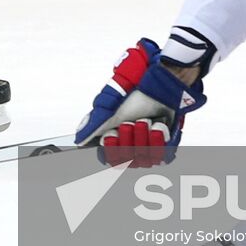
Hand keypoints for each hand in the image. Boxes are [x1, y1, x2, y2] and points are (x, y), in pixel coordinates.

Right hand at [74, 39, 205, 166]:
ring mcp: (150, 147)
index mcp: (118, 139)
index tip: (111, 135)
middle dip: (128, 140)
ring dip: (143, 138)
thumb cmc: (135, 95)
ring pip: (144, 159)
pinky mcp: (167, 146)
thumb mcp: (109, 108)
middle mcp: (133, 146)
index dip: (111, 150)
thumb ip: (93, 125)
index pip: (111, 160)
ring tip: (145, 120)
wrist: (159, 85)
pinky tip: (157, 125)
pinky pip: (162, 155)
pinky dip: (158, 139)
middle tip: (129, 123)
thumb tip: (79, 139)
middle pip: (127, 160)